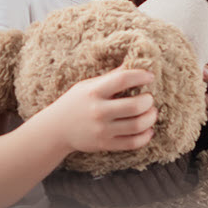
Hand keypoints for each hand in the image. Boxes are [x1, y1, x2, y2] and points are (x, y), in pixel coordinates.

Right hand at [39, 68, 157, 152]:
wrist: (56, 129)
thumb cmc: (75, 102)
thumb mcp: (88, 85)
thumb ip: (112, 77)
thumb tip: (135, 63)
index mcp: (94, 92)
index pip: (123, 79)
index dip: (140, 76)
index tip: (150, 77)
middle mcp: (98, 111)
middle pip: (135, 106)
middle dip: (148, 100)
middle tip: (149, 98)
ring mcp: (102, 130)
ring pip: (137, 125)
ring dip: (150, 117)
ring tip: (151, 112)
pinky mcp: (105, 144)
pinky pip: (133, 143)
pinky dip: (146, 136)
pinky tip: (147, 129)